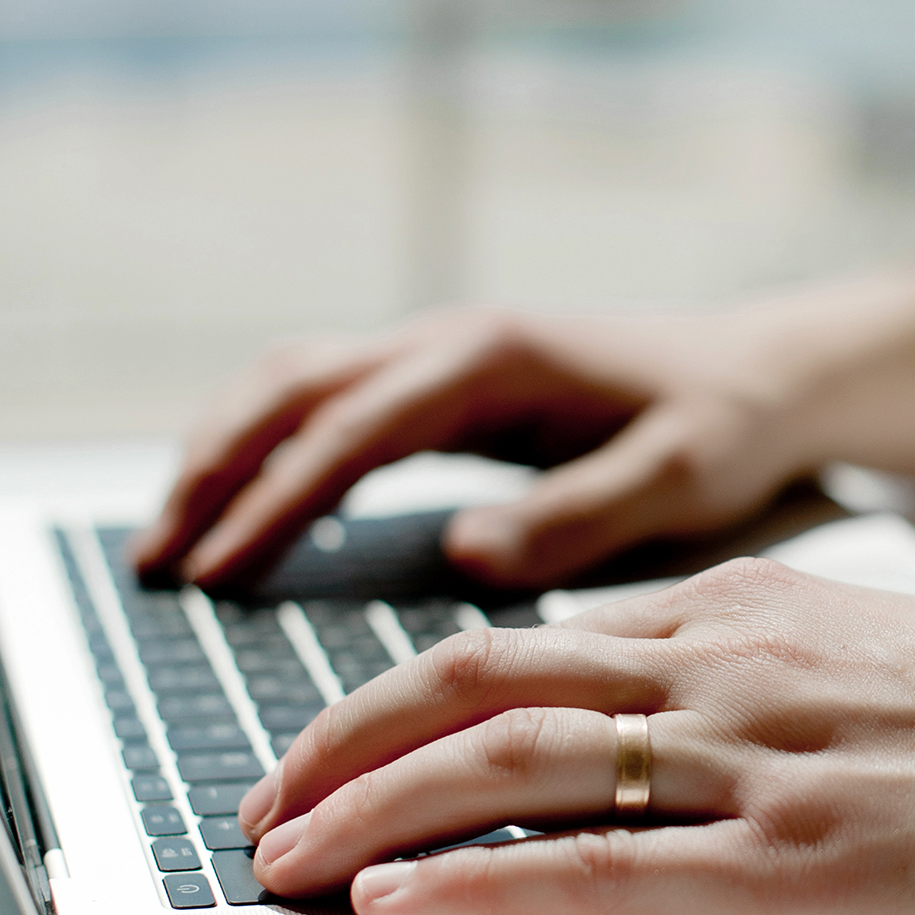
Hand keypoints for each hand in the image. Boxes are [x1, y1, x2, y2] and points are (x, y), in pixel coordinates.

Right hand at [129, 308, 818, 590]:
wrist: (759, 371)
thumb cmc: (724, 426)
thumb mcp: (679, 479)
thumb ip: (578, 516)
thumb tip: (468, 554)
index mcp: (491, 360)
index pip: (350, 430)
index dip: (275, 502)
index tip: (217, 572)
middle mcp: (447, 341)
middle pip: (288, 388)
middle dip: (210, 470)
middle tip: (155, 561)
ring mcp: (435, 354)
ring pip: (288, 384)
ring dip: (218, 454)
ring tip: (166, 546)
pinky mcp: (437, 382)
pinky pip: (320, 404)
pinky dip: (259, 449)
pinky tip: (234, 513)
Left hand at [235, 559, 914, 914]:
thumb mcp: (890, 658)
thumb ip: (766, 667)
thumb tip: (662, 702)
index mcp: (754, 609)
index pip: (530, 633)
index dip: (404, 689)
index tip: (337, 739)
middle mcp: (734, 664)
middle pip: (477, 673)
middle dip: (343, 737)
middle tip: (266, 799)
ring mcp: (758, 764)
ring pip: (504, 758)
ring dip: (366, 809)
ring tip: (282, 856)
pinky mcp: (795, 870)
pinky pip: (589, 870)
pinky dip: (469, 885)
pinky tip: (395, 905)